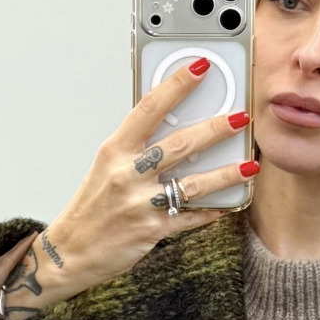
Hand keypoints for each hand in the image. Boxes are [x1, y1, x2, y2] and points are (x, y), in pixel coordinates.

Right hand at [0, 63, 258, 319]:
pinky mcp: (151, 231)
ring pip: (192, 183)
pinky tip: (228, 204)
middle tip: (240, 118)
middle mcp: (127, 173)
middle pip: (179, 144)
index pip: (149, 108)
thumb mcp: (106, 167)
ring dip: (225, 174)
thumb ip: (136, 147)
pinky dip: (210, 211)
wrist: (69, 252)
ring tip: (249, 165)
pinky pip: (189, 217)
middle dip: (215, 129)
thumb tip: (171, 126)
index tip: (200, 68)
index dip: (177, 85)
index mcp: (115, 150)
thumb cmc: (91, 207)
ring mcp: (140, 203)